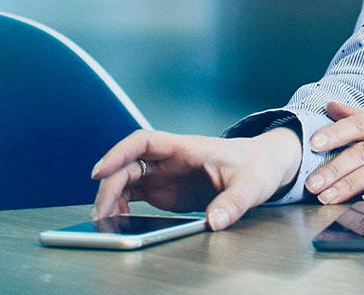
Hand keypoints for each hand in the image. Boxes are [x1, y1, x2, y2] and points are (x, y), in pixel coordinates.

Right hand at [87, 127, 302, 230]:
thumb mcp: (250, 185)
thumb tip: (215, 222)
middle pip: (128, 165)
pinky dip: (122, 204)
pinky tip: (119, 218)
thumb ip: (233, 203)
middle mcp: (169, 159)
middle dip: (109, 186)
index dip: (118, 154)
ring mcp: (165, 174)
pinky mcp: (165, 189)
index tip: (101, 171)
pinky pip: (135, 193)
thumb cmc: (256, 166)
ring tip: (104, 219)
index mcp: (185, 148)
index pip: (143, 142)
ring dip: (112, 196)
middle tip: (100, 212)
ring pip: (127, 179)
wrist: (262, 166)